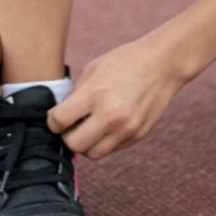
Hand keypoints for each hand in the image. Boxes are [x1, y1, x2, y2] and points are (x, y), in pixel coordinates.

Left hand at [47, 35, 184, 159]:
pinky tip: (107, 125)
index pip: (59, 122)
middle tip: (71, 126)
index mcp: (95, 94)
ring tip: (89, 127)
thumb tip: (60, 118)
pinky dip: (104, 141)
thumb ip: (75, 96)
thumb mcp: (93, 70)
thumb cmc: (126, 62)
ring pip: (93, 154)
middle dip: (67, 136)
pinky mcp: (137, 136)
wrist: (163, 64)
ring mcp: (126, 129)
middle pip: (74, 145)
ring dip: (86, 144)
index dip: (52, 121)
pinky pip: (111, 149)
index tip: (56, 117)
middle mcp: (111, 116)